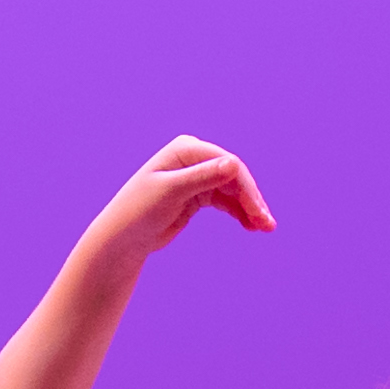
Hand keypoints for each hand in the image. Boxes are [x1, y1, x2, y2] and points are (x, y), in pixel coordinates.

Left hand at [96, 135, 276, 263]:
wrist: (122, 238)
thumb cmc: (139, 212)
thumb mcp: (171, 193)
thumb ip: (202, 178)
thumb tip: (233, 164)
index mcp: (186, 150)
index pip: (227, 164)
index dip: (246, 187)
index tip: (257, 212)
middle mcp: (193, 159)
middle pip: (233, 177)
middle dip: (251, 200)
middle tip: (267, 224)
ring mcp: (196, 177)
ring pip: (232, 190)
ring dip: (248, 208)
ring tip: (264, 228)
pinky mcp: (197, 196)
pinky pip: (225, 201)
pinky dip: (238, 212)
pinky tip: (251, 226)